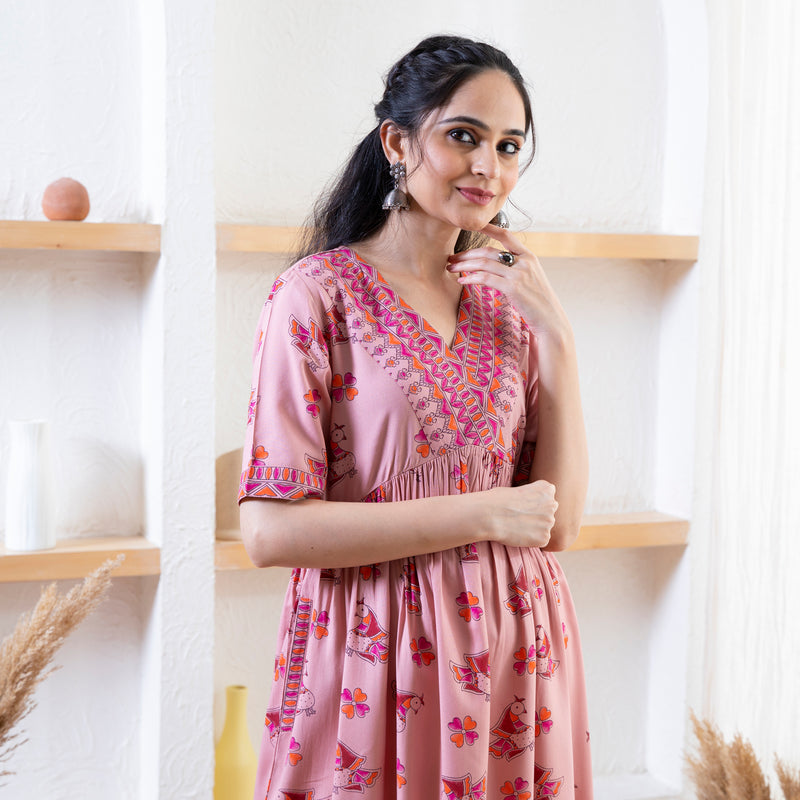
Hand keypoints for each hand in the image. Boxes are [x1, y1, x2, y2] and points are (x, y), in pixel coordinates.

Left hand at [446, 223, 569, 340]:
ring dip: (464, 265)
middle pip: (488, 250)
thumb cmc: (538, 304)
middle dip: (467, 253)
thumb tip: (496, 266)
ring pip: (484, 263)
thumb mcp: (530, 280)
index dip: (488, 228)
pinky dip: (470, 278)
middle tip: (452, 258)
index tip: (472, 226)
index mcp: (529, 257)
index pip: (506, 235)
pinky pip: (485, 278)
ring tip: (451, 268)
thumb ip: (516, 269)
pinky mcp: (513, 287)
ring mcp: (519, 274)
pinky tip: (461, 280)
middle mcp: (524, 261)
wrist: (551, 322)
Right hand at [484, 480, 557, 548]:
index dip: (534, 502)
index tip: (523, 504)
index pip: (547, 497)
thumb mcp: (518, 489)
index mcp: (547, 489)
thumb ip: (531, 496)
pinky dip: (531, 540)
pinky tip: (518, 534)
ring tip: (517, 526)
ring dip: (534, 528)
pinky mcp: (544, 538)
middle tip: (520, 517)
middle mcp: (552, 504)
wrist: (489, 515)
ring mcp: (549, 522)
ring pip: (544, 527)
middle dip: (538, 516)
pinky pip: (541, 540)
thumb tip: (532, 505)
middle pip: (548, 513)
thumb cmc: (497, 499)